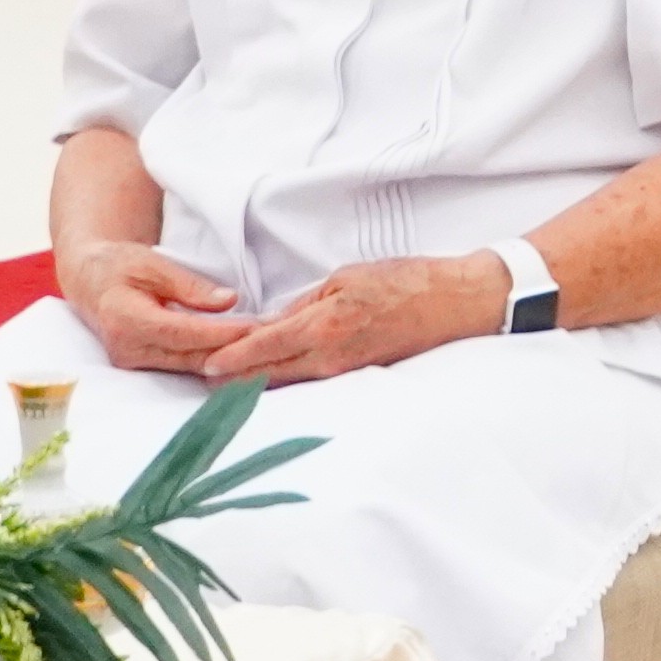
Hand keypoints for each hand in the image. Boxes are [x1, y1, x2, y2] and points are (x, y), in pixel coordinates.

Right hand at [57, 233, 245, 376]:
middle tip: (269, 336)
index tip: (253, 327)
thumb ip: (190, 286)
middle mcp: (128, 349)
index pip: (181, 333)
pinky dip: (211, 357)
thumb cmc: (120, 266)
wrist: (90, 281)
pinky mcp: (143, 365)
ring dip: (225, 356)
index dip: (219, 333)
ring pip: (189, 365)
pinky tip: (238, 349)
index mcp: (126, 320)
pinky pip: (182, 365)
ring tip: (261, 342)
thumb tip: (229, 302)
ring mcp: (133, 361)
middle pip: (189, 356)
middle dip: (231, 348)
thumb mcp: (154, 265)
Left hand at [202, 253, 499, 384]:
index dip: (228, 359)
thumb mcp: (348, 277)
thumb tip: (276, 322)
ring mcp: (344, 371)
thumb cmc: (409, 282)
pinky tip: (272, 373)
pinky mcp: (357, 374)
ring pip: (286, 382)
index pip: (261, 350)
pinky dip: (285, 378)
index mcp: (323, 327)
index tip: (202, 364)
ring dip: (255, 380)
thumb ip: (307, 302)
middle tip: (203, 375)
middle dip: (232, 378)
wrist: (458, 304)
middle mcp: (329, 358)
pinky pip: (310, 381)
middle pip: (266, 377)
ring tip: (227, 377)